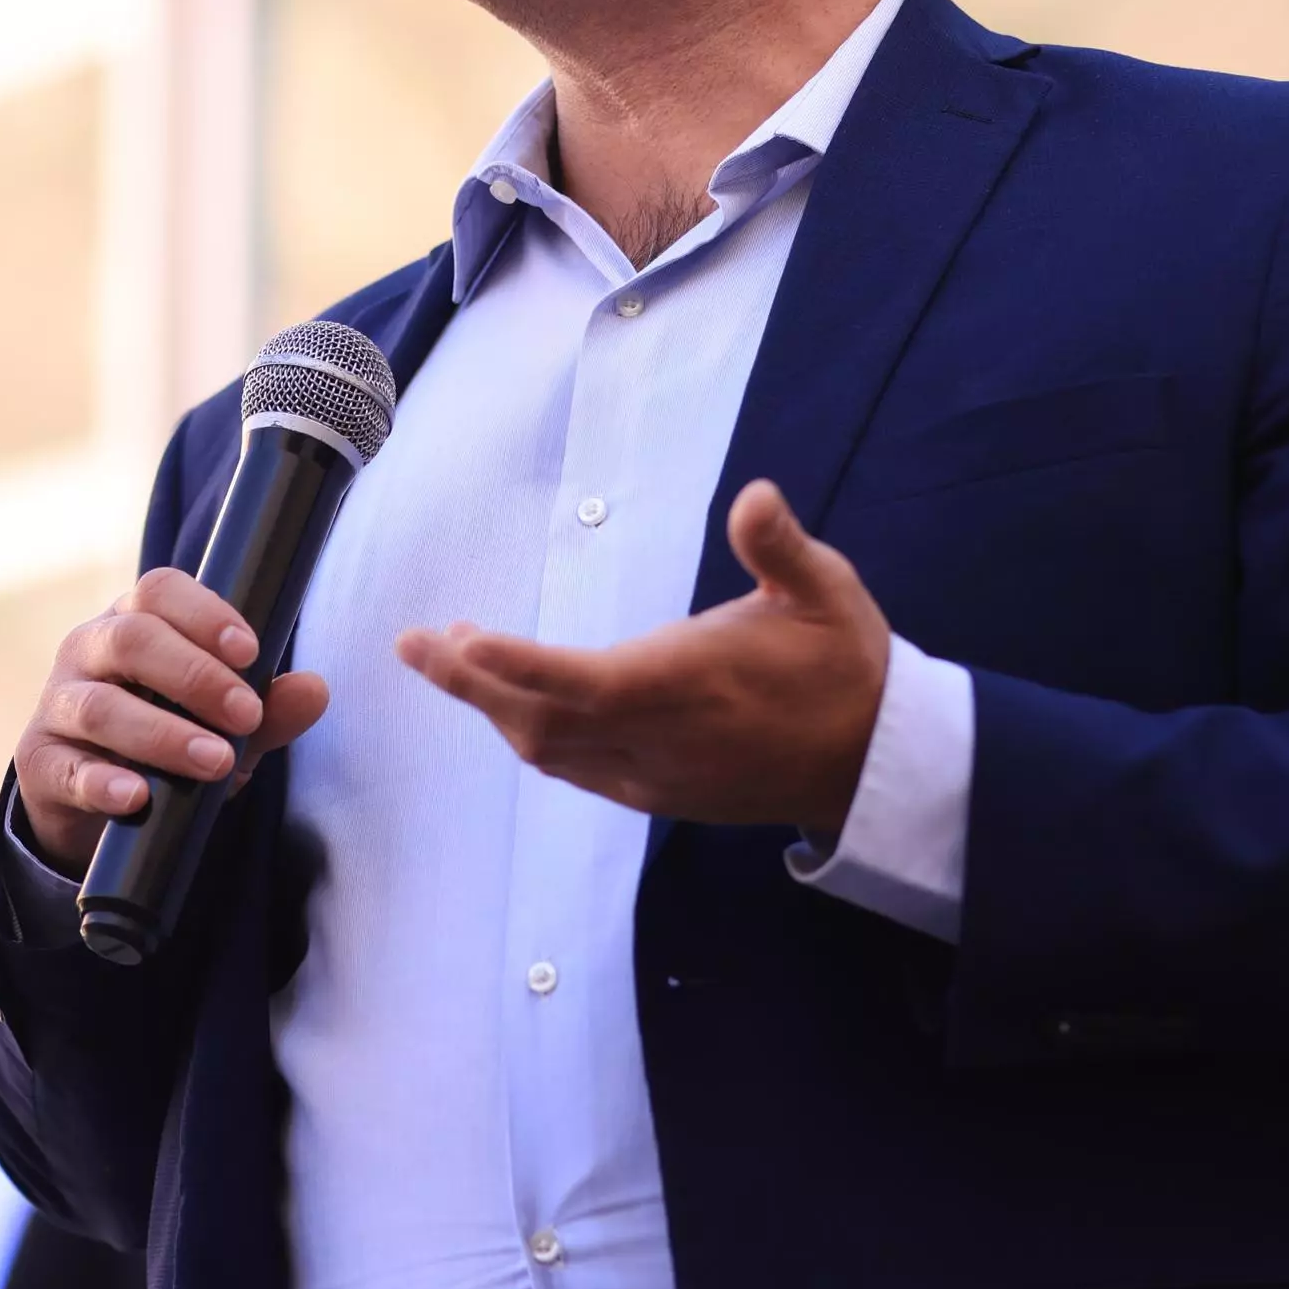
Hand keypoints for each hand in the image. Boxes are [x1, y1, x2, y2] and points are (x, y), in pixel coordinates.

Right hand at [10, 570, 332, 874]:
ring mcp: (59, 705)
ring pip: (100, 706)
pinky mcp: (41, 763)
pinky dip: (103, 782)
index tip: (251, 651)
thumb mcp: (223, 725)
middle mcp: (89, 651)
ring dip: (163, 734)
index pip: (160, 591)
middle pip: (131, 640)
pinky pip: (66, 768)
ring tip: (216, 763)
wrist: (98, 800)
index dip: (205, 614)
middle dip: (196, 676)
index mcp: (135, 621)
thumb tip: (315, 690)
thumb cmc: (169, 740)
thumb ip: (268, 710)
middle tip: (247, 716)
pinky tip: (138, 797)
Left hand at [395, 481, 888, 835]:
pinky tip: (510, 705)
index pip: (587, 681)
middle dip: (472, 683)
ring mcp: (655, 774)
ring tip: (447, 659)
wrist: (872, 763)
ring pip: (549, 751)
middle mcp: (662, 738)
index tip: (458, 640)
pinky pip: (574, 770)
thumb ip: (781, 547)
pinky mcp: (658, 793)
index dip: (518, 665)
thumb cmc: (846, 666)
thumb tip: (756, 495)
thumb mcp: (828, 591)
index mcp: (694, 683)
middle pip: (542, 721)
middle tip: (416, 643)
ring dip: (493, 707)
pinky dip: (531, 734)